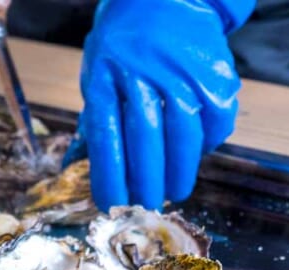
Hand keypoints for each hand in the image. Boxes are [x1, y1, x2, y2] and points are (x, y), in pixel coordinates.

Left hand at [65, 0, 254, 209]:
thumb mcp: (97, 74)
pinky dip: (207, 144)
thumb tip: (74, 167)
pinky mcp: (213, 72)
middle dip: (146, 181)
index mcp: (105, 77)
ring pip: (183, 134)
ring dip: (179, 171)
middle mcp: (142, 72)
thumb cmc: (124, 45)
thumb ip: (93, 121)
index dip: (109, 176)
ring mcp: (180, 71)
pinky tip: (196, 153)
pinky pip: (213, 120)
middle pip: (145, 139)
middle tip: (148, 206)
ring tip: (175, 191)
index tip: (112, 204)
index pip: (105, 136)